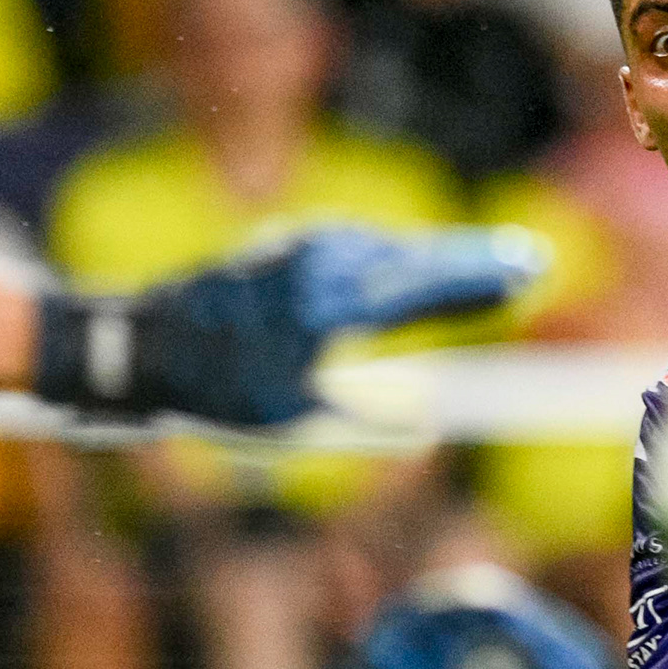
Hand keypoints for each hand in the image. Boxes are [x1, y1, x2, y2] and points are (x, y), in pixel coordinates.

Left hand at [35, 224, 549, 428]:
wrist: (139, 346)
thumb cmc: (216, 392)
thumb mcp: (297, 421)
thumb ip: (367, 418)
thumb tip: (428, 422)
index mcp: (333, 303)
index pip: (425, 287)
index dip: (478, 282)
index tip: (526, 271)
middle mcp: (322, 262)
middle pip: (415, 259)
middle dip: (471, 261)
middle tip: (528, 258)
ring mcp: (302, 247)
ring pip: (386, 250)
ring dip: (432, 259)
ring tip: (484, 267)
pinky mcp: (285, 247)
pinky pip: (356, 247)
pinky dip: (391, 258)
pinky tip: (407, 266)